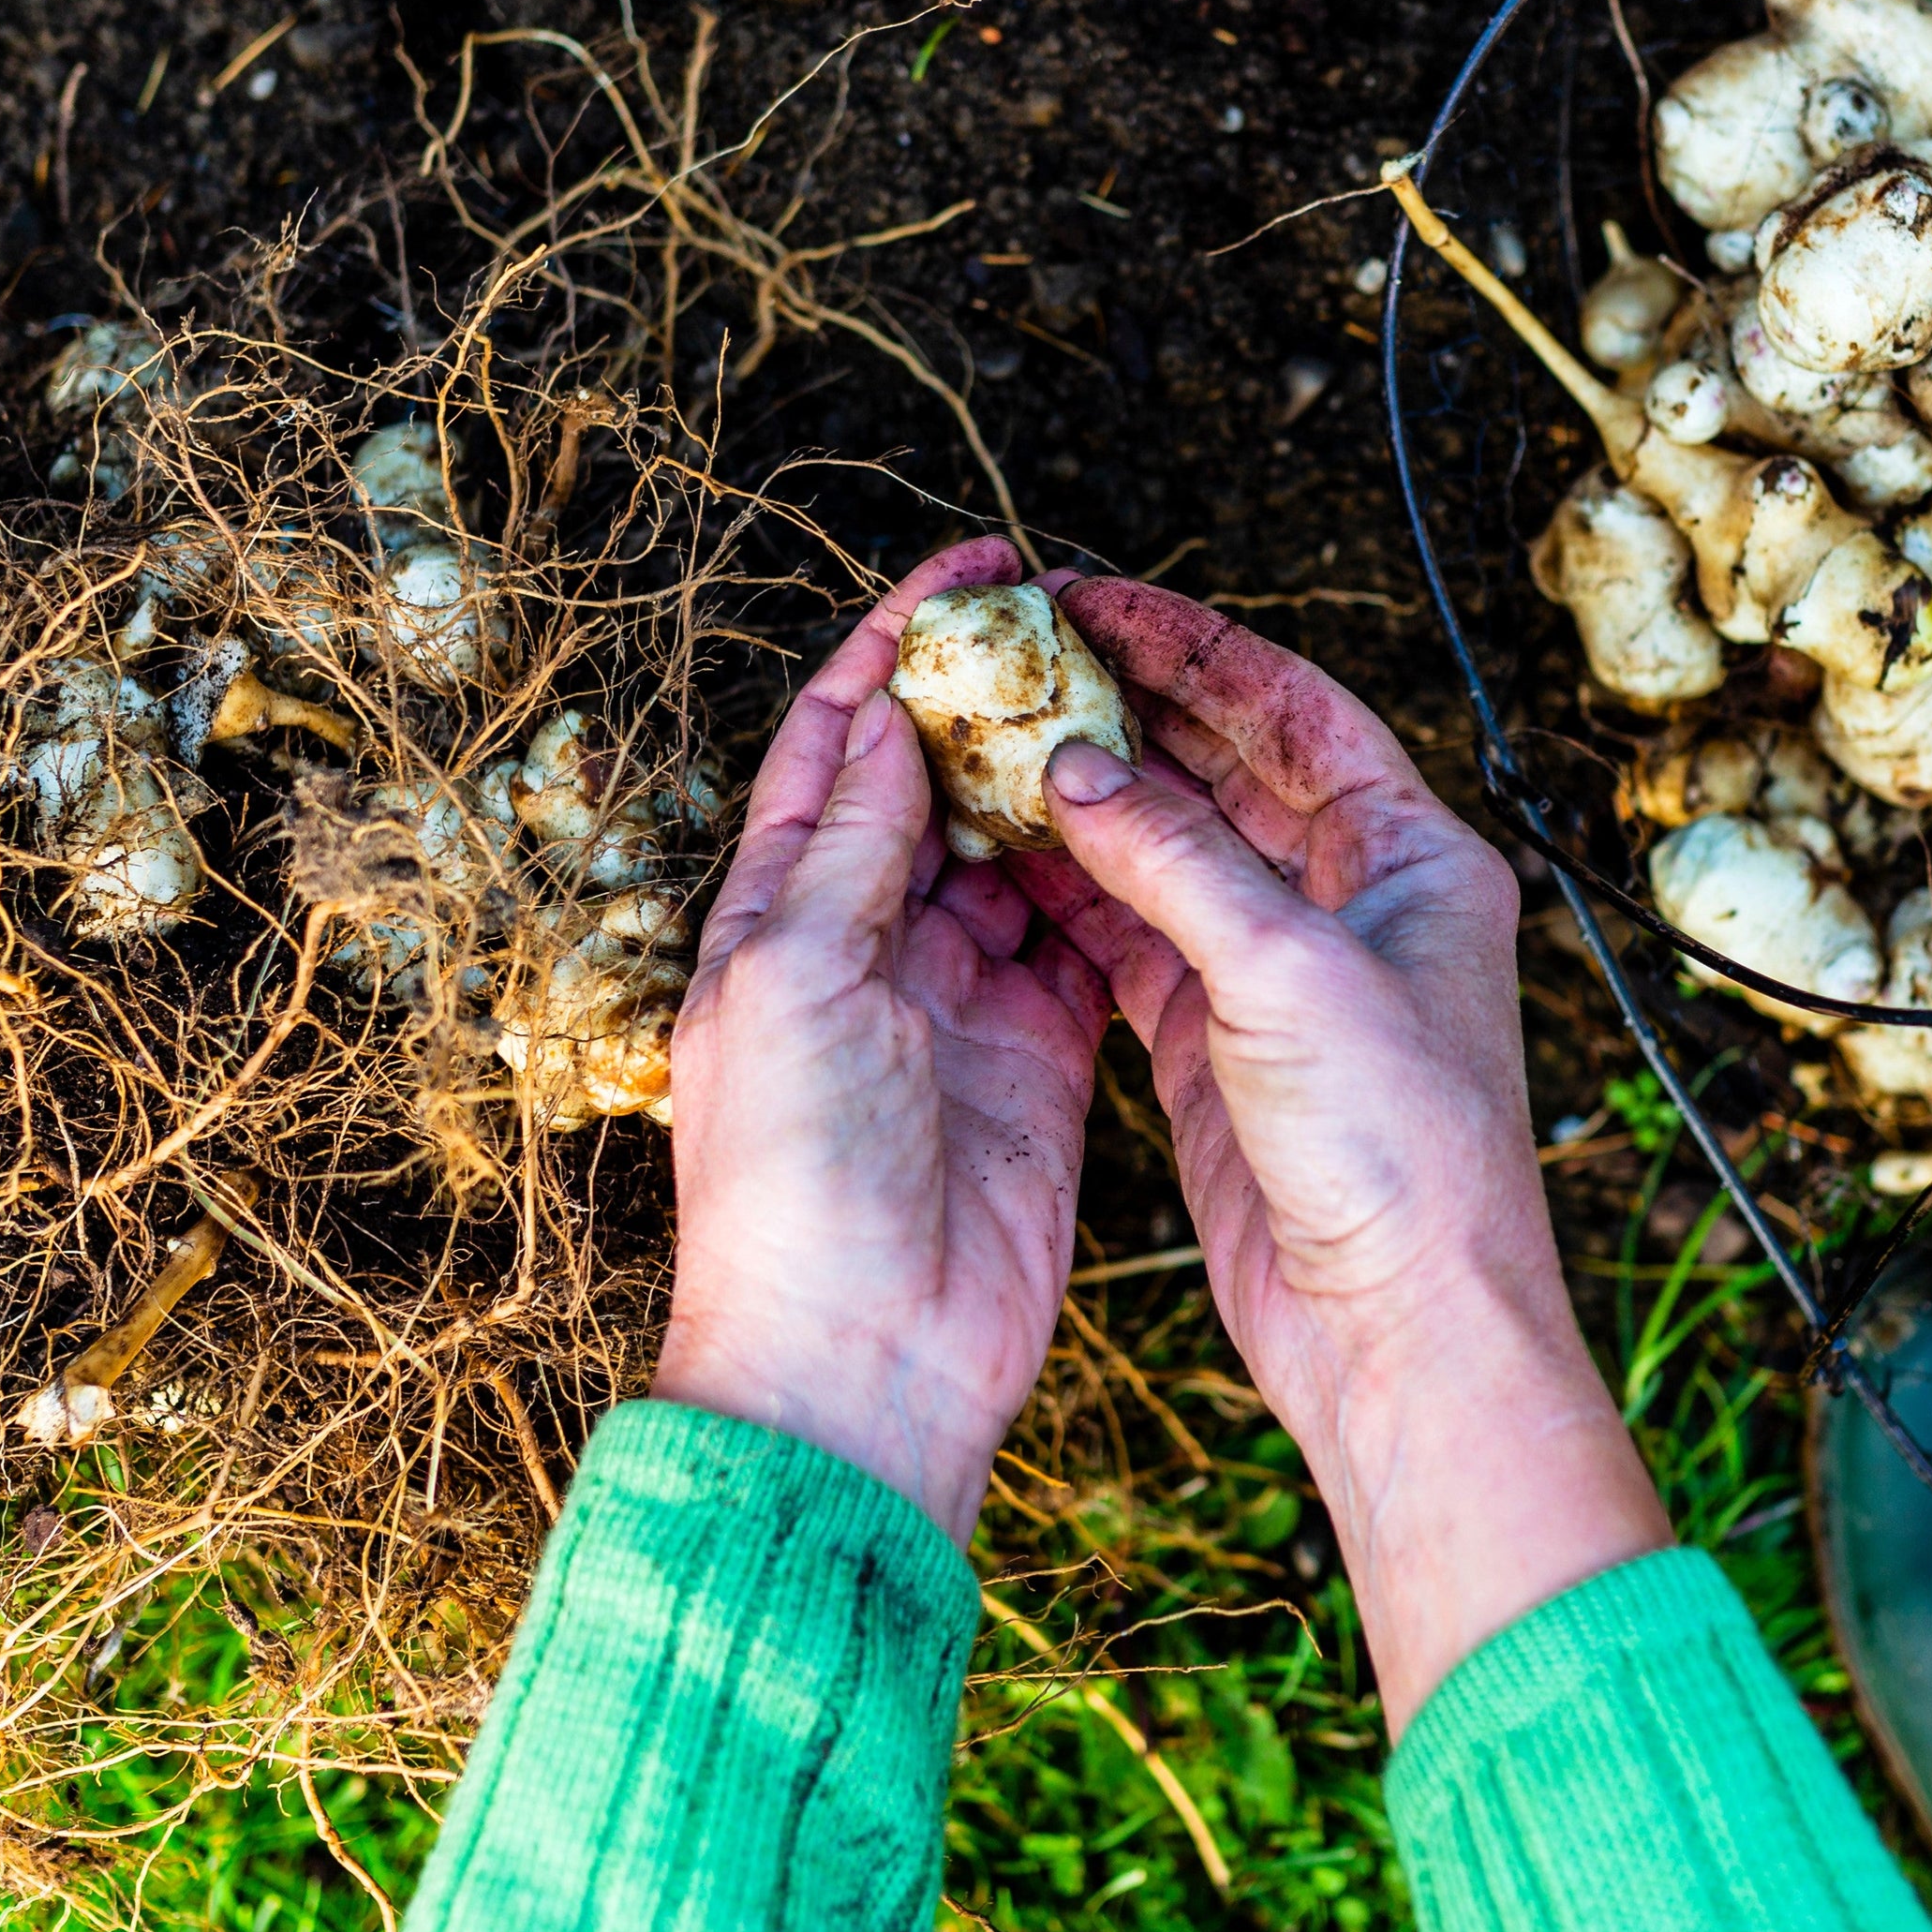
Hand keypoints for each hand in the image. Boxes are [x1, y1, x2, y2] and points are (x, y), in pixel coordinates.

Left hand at [657, 537, 1110, 1538]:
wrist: (860, 1360)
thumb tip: (888, 725)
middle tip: (1077, 623)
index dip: (895, 646)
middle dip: (994, 698)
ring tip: (1130, 704)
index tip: (972, 571)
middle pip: (935, 785)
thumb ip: (848, 850)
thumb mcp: (793, 982)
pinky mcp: (1038, 1058)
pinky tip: (1154, 823)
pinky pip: (1082, 944)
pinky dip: (1115, 882)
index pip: (838, 746)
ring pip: (1018, 854)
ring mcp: (956, 1002)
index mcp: (777, 918)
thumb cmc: (790, 1184)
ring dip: (1063, 781)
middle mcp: (864, 948)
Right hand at [1012, 582, 1667, 1728]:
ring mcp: (1287, 977)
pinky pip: (1140, 942)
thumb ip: (1176, 864)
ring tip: (992, 740)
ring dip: (1093, 802)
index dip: (1192, 646)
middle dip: (1130, 709)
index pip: (1293, 707)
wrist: (1405, 1331)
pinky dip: (1077, 899)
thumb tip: (1078, 770)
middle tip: (1024, 655)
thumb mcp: (1285, 977)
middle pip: (1230, 769)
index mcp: (1415, 858)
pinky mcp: (1226, 1049)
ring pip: (1177, 856)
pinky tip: (1006, 856)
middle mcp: (1358, 904)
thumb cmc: (1399, 1152)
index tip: (1089, 598)